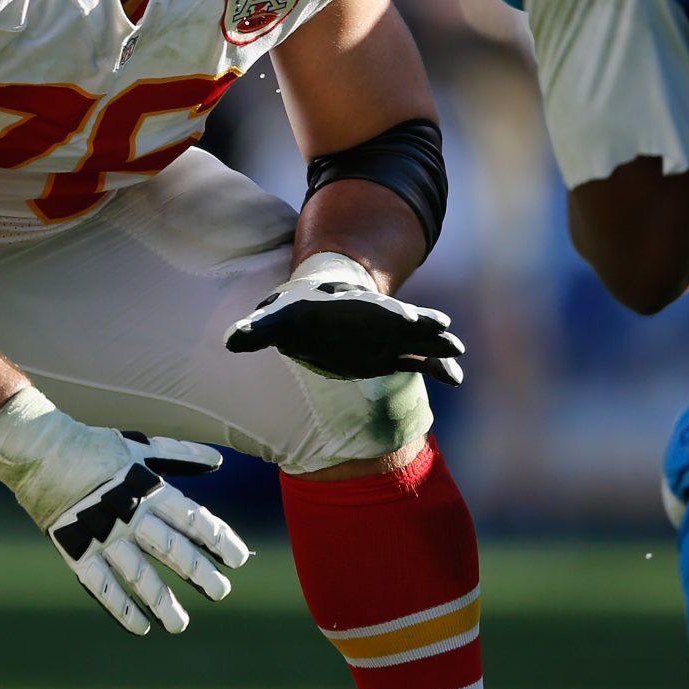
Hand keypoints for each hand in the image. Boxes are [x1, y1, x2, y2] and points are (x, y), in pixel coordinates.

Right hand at [0, 387, 249, 634]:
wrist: (39, 450)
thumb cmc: (95, 447)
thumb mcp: (141, 446)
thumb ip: (181, 456)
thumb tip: (218, 462)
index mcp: (148, 488)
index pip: (191, 519)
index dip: (217, 540)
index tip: (239, 560)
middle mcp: (129, 514)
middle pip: (172, 550)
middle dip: (199, 573)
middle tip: (221, 593)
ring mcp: (102, 535)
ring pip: (139, 575)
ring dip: (162, 601)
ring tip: (180, 624)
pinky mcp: (76, 550)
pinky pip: (102, 585)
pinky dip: (121, 608)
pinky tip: (140, 626)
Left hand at [224, 252, 463, 383]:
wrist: (317, 309)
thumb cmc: (297, 311)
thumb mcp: (277, 318)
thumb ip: (258, 329)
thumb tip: (230, 340)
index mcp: (352, 309)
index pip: (373, 309)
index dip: (388, 313)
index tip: (406, 315)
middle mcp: (375, 321)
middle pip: (405, 320)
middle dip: (424, 324)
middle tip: (446, 329)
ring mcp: (387, 338)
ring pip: (418, 341)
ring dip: (438, 346)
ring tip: (458, 354)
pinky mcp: (390, 355)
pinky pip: (419, 362)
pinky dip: (437, 368)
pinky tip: (455, 379)